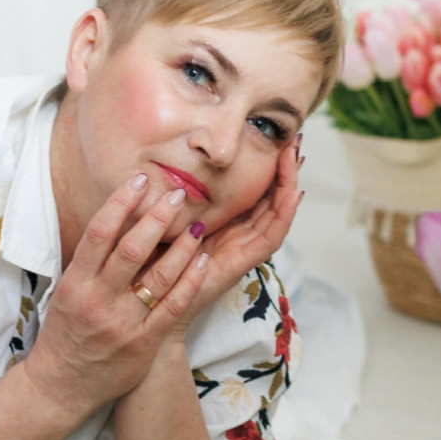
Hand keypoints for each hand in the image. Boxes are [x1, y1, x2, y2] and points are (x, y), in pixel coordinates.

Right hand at [23, 176, 209, 416]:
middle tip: (176, 195)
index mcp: (75, 284)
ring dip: (181, 247)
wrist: (60, 387)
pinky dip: (190, 282)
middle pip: (131, 250)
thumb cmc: (65, 334)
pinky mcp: (143, 344)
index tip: (140, 180)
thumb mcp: (66, 293)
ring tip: (196, 224)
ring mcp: (123, 324)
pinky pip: (173, 307)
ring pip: (158, 277)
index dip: (121, 202)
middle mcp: (98, 301)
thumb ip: (89, 262)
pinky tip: (203, 260)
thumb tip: (114, 219)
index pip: (99, 233)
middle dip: (156, 218)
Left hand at [140, 136, 303, 331]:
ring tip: (295, 159)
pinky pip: (270, 239)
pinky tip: (292, 193)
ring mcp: (241, 250)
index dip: (268, 168)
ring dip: (289, 186)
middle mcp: (237, 236)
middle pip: (272, 200)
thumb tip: (174, 156)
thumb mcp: (166, 215)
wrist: (145, 299)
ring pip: (276, 215)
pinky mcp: (240, 264)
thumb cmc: (150, 256)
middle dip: (285, 171)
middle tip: (295, 142)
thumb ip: (177, 193)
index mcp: (223, 225)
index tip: (274, 140)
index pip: (256, 192)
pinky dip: (284, 215)